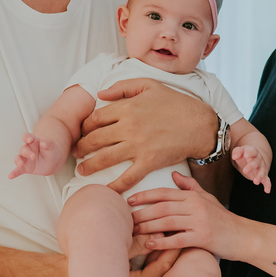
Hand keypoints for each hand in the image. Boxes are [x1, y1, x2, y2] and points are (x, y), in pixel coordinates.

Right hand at [7, 133, 60, 178]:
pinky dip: (14, 173)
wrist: (52, 161)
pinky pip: (18, 170)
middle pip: (23, 149)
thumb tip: (43, 142)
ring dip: (18, 161)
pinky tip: (11, 176)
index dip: (27, 137)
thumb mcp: (51, 146)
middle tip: (33, 156)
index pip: (27, 137)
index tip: (30, 139)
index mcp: (33, 141)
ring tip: (21, 164)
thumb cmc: (50, 151)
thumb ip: (48, 143)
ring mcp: (25, 159)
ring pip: (18, 158)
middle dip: (27, 153)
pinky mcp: (25, 167)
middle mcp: (27, 149)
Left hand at [73, 78, 215, 192]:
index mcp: (127, 108)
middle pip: (95, 139)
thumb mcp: (149, 85)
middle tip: (76, 152)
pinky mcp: (149, 162)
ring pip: (105, 159)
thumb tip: (100, 94)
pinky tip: (106, 190)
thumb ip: (122, 87)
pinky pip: (127, 177)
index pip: (95, 119)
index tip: (82, 133)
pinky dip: (115, 186)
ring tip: (82, 170)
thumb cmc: (175, 103)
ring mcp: (138, 146)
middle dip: (81, 147)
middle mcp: (129, 127)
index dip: (84, 127)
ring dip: (89, 166)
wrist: (199, 124)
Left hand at [128, 171, 251, 260]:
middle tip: (125, 220)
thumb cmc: (223, 218)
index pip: (164, 193)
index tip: (129, 201)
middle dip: (141, 213)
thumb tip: (174, 174)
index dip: (145, 196)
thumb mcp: (207, 198)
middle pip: (162, 208)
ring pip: (167, 222)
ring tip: (133, 232)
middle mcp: (195, 206)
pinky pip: (178, 239)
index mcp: (193, 196)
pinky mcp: (203, 237)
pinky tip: (150, 245)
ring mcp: (199, 221)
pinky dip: (162, 242)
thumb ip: (190, 187)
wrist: (243, 235)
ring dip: (147, 227)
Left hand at [232, 145, 270, 193]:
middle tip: (245, 171)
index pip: (253, 151)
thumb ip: (237, 152)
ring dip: (259, 177)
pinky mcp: (263, 175)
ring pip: (262, 172)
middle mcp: (259, 160)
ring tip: (256, 182)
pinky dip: (268, 185)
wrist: (253, 158)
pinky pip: (267, 180)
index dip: (250, 153)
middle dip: (251, 167)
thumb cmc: (245, 154)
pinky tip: (267, 190)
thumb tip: (234, 156)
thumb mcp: (240, 151)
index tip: (246, 155)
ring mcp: (261, 168)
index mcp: (253, 152)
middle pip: (256, 162)